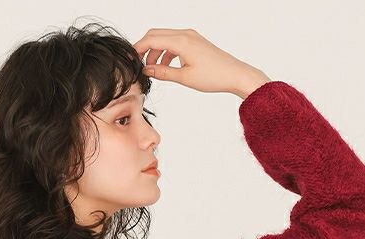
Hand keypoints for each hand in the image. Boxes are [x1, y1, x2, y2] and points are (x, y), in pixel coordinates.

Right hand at [132, 28, 270, 98]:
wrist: (234, 74)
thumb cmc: (214, 76)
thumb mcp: (184, 78)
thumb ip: (163, 73)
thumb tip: (147, 71)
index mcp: (181, 41)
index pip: (151, 39)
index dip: (138, 48)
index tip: (130, 59)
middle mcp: (185, 34)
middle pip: (156, 34)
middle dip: (145, 49)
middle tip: (139, 65)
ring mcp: (190, 36)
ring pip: (165, 39)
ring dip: (155, 52)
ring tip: (153, 70)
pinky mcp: (194, 42)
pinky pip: (174, 43)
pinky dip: (166, 52)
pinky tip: (166, 67)